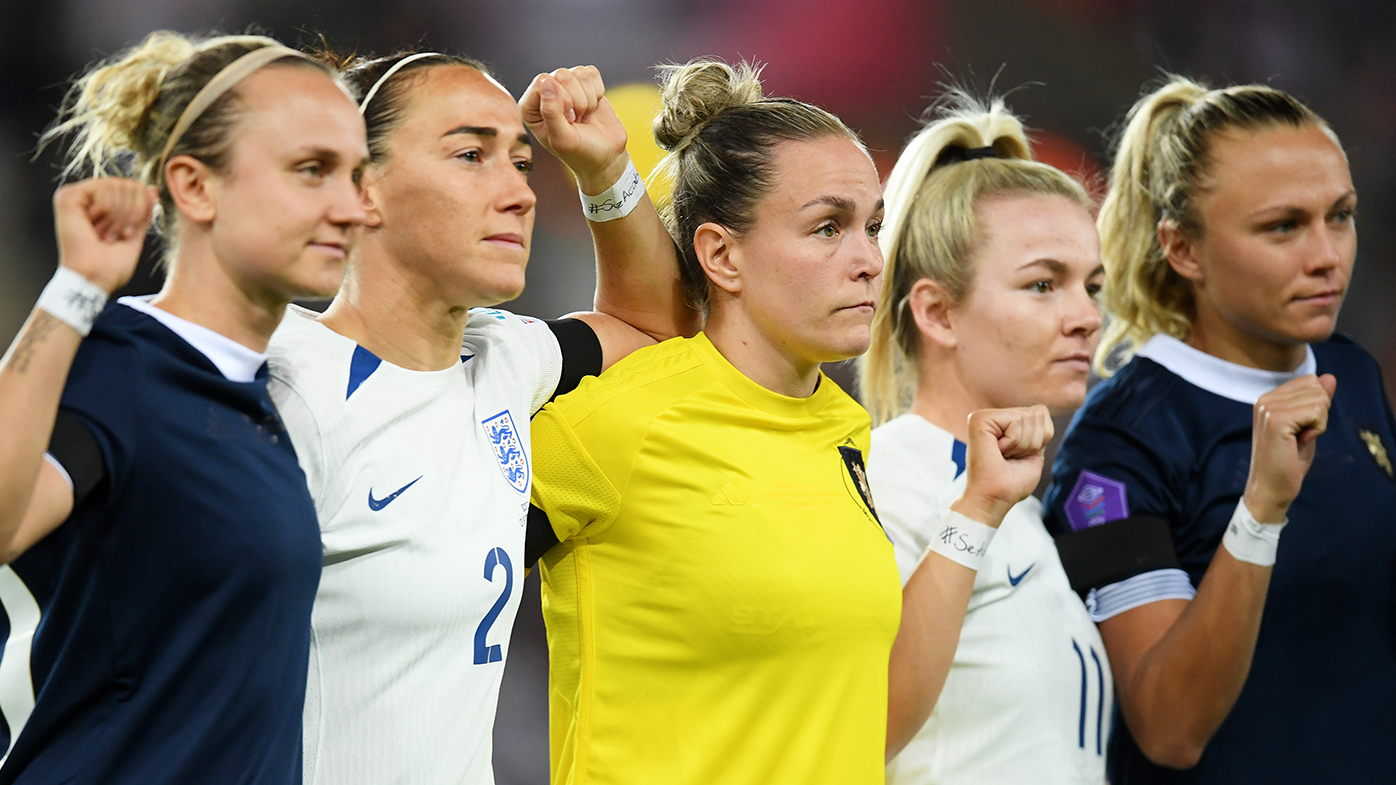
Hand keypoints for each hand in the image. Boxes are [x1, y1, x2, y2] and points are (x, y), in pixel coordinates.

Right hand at [53, 178, 154, 293]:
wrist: (95, 278)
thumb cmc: (112, 265)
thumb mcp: (135, 234)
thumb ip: (143, 211)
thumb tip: (152, 190)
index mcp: (102, 206)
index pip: (135, 188)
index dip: (140, 210)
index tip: (125, 234)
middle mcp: (89, 198)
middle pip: (129, 185)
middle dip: (130, 214)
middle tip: (113, 236)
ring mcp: (77, 196)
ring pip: (118, 186)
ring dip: (118, 217)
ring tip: (103, 234)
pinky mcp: (68, 196)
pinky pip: (103, 188)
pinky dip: (107, 210)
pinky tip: (95, 226)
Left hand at [519, 66, 630, 193]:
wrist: (605, 157)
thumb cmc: (580, 152)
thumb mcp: (562, 138)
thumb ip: (551, 112)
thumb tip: (548, 81)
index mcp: (530, 107)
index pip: (542, 82)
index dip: (561, 101)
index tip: (569, 121)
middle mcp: (545, 93)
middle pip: (561, 75)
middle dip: (576, 100)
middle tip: (576, 120)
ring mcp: (565, 87)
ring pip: (578, 73)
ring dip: (587, 99)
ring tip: (583, 116)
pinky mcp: (584, 84)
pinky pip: (591, 73)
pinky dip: (597, 92)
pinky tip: (592, 108)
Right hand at [950, 405, 1053, 526]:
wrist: (995, 498)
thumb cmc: (1012, 483)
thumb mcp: (1034, 452)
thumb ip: (1039, 430)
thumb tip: (1041, 410)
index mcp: (1004, 422)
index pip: (1041, 412)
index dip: (1041, 438)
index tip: (1020, 456)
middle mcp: (993, 416)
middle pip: (1037, 413)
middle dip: (1033, 441)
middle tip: (1011, 458)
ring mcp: (985, 416)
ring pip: (1028, 417)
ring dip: (1023, 445)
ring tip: (1003, 456)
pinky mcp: (979, 419)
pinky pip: (1016, 421)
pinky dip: (1014, 442)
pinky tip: (998, 451)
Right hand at [1242, 374, 1335, 522]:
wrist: (1271, 489)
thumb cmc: (1288, 462)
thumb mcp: (1308, 426)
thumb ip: (1317, 401)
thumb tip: (1330, 377)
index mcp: (1268, 399)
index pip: (1311, 382)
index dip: (1317, 407)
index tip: (1300, 429)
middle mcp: (1264, 399)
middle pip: (1317, 388)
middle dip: (1320, 413)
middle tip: (1300, 436)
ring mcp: (1268, 408)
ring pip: (1319, 399)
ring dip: (1319, 423)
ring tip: (1298, 441)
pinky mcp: (1276, 420)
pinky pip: (1317, 412)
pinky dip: (1317, 429)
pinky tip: (1300, 442)